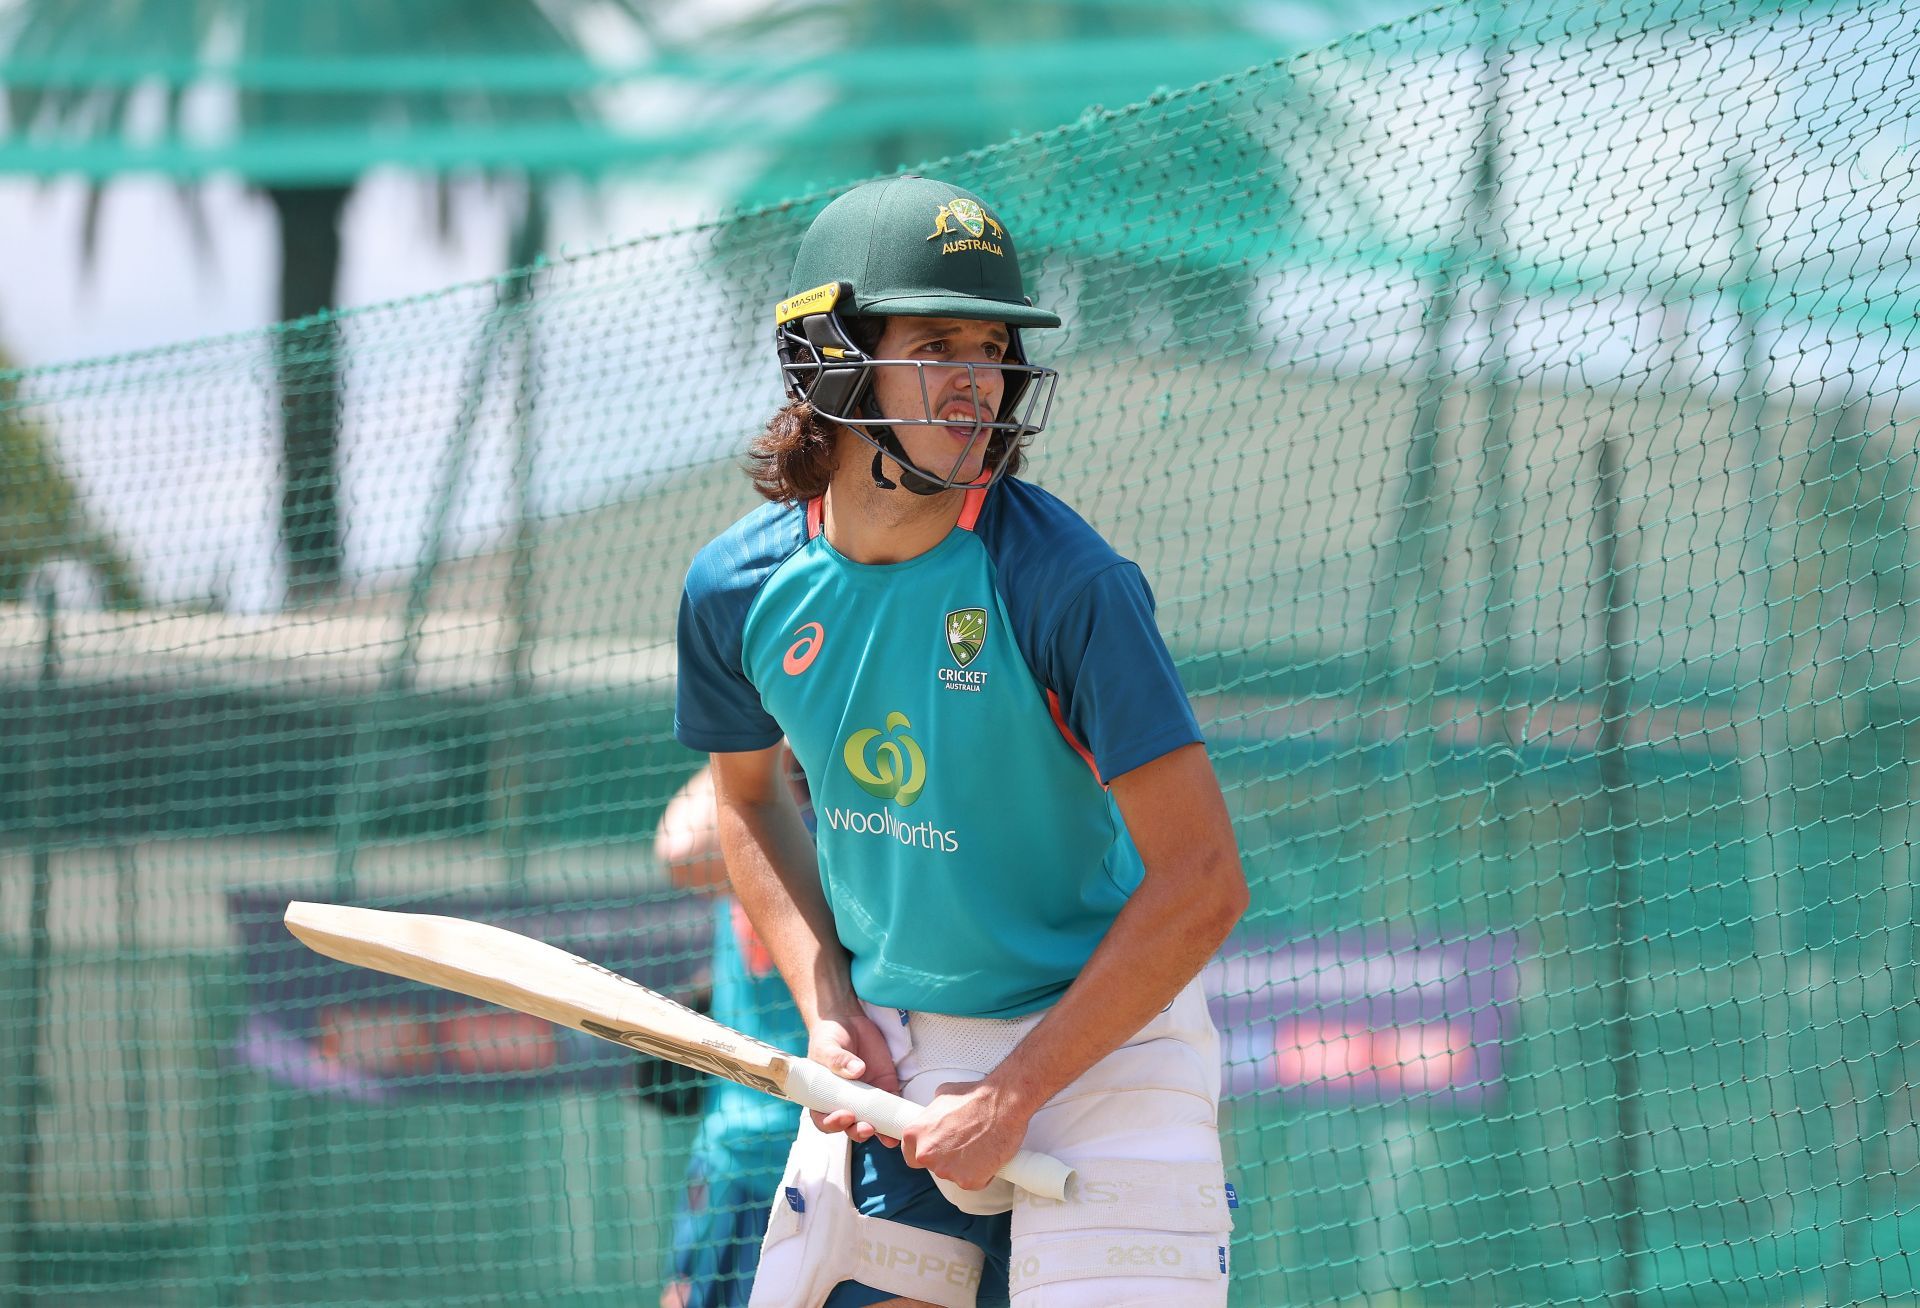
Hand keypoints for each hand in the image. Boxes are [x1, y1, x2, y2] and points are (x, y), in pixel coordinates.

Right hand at [807, 1009, 902, 1145]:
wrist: (848, 1020)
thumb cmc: (829, 1036)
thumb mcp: (828, 1046)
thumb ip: (838, 1060)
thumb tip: (858, 1071)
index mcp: (824, 1097)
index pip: (825, 1119)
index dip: (833, 1124)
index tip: (844, 1116)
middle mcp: (845, 1102)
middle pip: (850, 1126)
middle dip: (858, 1131)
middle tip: (867, 1127)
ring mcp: (866, 1098)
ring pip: (872, 1122)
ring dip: (879, 1132)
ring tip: (887, 1137)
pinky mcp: (885, 1088)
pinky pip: (891, 1107)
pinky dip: (896, 1117)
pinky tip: (901, 1123)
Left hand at [900, 1079, 1035, 1190]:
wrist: (1003, 1103)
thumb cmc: (974, 1096)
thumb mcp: (942, 1097)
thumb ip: (931, 1115)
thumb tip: (932, 1119)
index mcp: (914, 1134)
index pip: (911, 1156)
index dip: (926, 1153)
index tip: (937, 1150)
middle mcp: (926, 1155)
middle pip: (933, 1167)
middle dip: (946, 1159)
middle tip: (963, 1144)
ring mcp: (947, 1171)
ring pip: (953, 1175)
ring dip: (964, 1166)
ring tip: (978, 1145)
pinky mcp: (968, 1181)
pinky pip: (973, 1182)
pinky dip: (981, 1173)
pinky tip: (988, 1155)